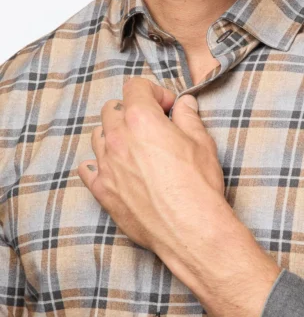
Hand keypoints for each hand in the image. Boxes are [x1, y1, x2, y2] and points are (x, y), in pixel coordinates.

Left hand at [77, 77, 230, 271]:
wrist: (191, 230)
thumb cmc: (199, 186)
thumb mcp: (202, 144)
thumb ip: (189, 118)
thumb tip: (185, 104)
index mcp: (142, 120)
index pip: (135, 87)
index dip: (154, 92)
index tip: (168, 107)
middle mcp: (118, 139)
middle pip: (112, 109)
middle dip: (132, 111)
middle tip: (153, 126)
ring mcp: (106, 166)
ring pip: (98, 136)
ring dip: (114, 135)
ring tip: (136, 148)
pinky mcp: (103, 192)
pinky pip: (88, 169)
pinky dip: (100, 164)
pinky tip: (116, 169)